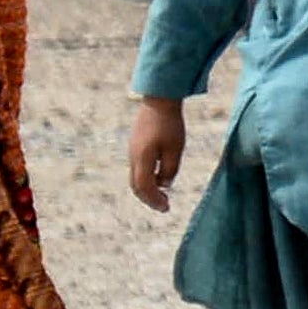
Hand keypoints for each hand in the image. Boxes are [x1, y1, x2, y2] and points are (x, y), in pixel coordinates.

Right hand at [126, 95, 186, 211]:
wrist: (158, 100)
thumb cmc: (170, 124)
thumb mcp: (175, 148)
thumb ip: (170, 169)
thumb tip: (165, 184)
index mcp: (142, 159)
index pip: (144, 187)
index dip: (154, 200)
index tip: (166, 208)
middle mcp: (133, 157)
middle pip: (136, 185)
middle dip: (149, 198)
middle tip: (164, 206)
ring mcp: (132, 151)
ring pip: (135, 177)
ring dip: (147, 189)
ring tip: (163, 195)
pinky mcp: (135, 145)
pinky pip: (138, 168)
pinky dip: (146, 178)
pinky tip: (159, 178)